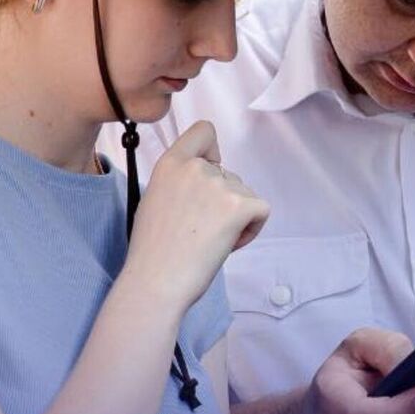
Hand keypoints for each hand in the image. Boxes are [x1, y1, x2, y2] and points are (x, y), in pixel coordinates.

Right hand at [121, 121, 269, 311]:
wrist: (156, 282)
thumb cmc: (153, 252)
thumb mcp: (157, 199)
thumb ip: (181, 182)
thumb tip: (206, 184)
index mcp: (171, 163)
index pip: (204, 131)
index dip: (212, 151)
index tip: (210, 171)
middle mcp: (196, 167)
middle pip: (229, 174)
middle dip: (223, 200)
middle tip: (199, 230)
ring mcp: (220, 185)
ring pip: (245, 194)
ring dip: (236, 217)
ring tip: (208, 241)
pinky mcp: (240, 205)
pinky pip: (261, 210)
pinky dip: (251, 229)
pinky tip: (227, 245)